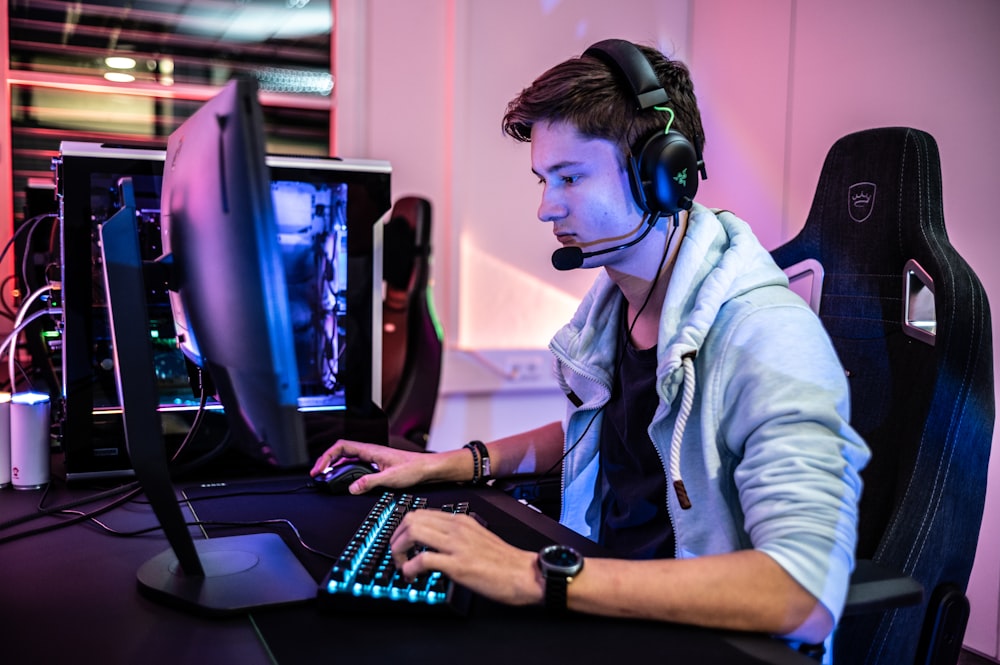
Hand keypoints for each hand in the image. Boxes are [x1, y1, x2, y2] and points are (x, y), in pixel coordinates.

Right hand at [310, 439, 429, 494]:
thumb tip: (352, 488)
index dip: (326, 456)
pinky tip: (344, 480)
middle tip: (317, 474)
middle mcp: (369, 452)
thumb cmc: (413, 468)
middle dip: (326, 462)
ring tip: (325, 477)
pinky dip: (345, 472)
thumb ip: (370, 482)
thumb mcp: (390, 478)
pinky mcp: (376, 466)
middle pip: (341, 452)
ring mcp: (372, 459)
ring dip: (335, 467)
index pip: (341, 447)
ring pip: (347, 459)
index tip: (319, 469)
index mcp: (370, 451)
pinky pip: (355, 466)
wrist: (427, 468)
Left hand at [389, 509, 541, 605]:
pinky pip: (423, 560)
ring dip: (399, 550)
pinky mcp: (459, 565)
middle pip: (411, 518)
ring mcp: (457, 545)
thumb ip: (456, 536)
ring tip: (403, 566)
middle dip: (396, 538)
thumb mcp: (477, 537)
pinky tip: (412, 576)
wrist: (526, 574)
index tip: (401, 544)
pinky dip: (410, 568)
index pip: (420, 513)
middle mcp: (457, 528)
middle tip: (399, 555)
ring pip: (413, 532)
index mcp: (461, 521)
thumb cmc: (505, 561)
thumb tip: (434, 545)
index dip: (403, 529)